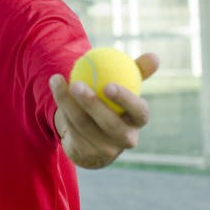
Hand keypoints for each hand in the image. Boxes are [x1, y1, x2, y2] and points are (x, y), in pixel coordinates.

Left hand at [49, 52, 158, 168]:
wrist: (93, 133)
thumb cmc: (112, 101)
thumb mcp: (124, 86)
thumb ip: (137, 71)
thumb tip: (154, 56)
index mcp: (138, 120)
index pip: (139, 112)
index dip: (125, 100)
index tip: (108, 84)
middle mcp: (126, 138)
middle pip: (109, 123)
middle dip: (91, 104)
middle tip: (77, 84)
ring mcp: (106, 149)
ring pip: (84, 125)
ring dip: (67, 102)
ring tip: (56, 80)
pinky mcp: (87, 154)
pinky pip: (71, 129)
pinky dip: (62, 109)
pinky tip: (55, 89)